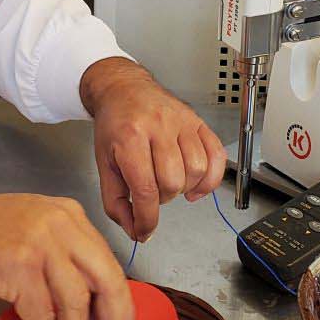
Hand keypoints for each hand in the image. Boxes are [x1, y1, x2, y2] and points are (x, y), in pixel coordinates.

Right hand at [0, 174, 136, 319]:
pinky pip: (41, 315)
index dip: (121, 304)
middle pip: (106, 281)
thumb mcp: (31, 233)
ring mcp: (40, 244)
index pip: (108, 263)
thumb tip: (90, 310)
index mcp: (69, 216)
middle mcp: (62, 225)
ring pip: (75, 302)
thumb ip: (61, 259)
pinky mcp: (17, 266)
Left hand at [80, 58, 226, 242]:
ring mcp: (181, 122)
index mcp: (129, 137)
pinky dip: (211, 178)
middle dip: (163, 199)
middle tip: (153, 193)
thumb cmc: (114, 125)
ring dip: (185, 188)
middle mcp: (158, 127)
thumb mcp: (104, 164)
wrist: (124, 88)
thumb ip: (115, 201)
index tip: (144, 230)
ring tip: (171, 184)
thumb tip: (135, 230)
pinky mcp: (198, 121)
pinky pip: (216, 155)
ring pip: (196, 170)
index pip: (145, 189)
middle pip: (172, 181)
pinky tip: (196, 184)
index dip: (147, 219)